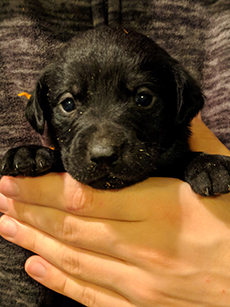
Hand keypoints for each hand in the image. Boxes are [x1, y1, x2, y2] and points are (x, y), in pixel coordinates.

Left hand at [0, 116, 229, 306]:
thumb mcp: (220, 182)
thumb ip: (191, 155)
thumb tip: (179, 125)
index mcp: (164, 209)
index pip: (87, 196)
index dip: (45, 188)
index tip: (18, 178)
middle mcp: (146, 247)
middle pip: (72, 226)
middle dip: (30, 210)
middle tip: (2, 196)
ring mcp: (140, 283)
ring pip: (73, 259)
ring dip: (34, 240)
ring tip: (6, 225)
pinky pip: (90, 293)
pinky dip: (58, 279)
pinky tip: (35, 265)